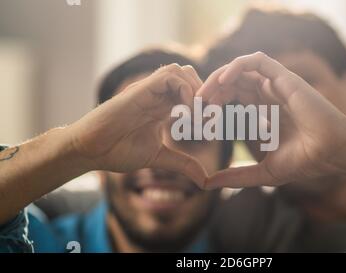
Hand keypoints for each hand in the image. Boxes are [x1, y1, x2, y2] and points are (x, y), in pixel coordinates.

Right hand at [66, 64, 207, 186]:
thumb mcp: (159, 157)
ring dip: (196, 90)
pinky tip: (185, 111)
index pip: (192, 94)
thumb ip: (183, 164)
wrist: (90, 150)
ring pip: (181, 71)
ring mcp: (149, 90)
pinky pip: (169, 76)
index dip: (206, 106)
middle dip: (205, 96)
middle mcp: (158, 95)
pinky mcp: (140, 90)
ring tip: (197, 115)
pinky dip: (184, 89)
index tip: (211, 127)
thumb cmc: (118, 151)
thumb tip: (205, 180)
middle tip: (208, 119)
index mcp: (163, 107)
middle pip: (191, 77)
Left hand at [198, 52, 345, 188]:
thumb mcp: (262, 172)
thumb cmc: (304, 161)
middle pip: (231, 83)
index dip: (213, 104)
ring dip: (219, 78)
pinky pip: (257, 61)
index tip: (198, 118)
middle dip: (210, 91)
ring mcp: (276, 86)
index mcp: (262, 113)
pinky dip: (238, 65)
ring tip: (205, 95)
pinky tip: (223, 80)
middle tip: (196, 106)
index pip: (231, 99)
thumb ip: (236, 176)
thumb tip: (207, 184)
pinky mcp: (285, 78)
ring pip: (240, 70)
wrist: (332, 153)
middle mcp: (267, 96)